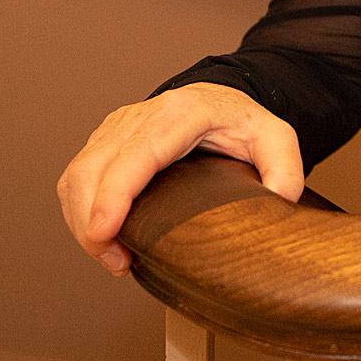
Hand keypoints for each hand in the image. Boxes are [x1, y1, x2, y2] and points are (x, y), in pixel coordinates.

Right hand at [56, 82, 303, 274]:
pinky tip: (105, 240)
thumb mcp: (276, 139)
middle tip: (117, 262)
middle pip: (94, 169)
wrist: (220, 98)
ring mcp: (115, 128)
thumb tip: (277, 204)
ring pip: (77, 176)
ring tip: (114, 258)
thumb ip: (285, 170)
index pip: (136, 154)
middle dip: (92, 221)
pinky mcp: (102, 142)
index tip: (104, 231)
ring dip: (82, 222)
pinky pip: (75, 180)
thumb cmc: (241, 122)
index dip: (114, 194)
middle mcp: (138, 116)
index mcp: (180, 114)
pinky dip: (80, 213)